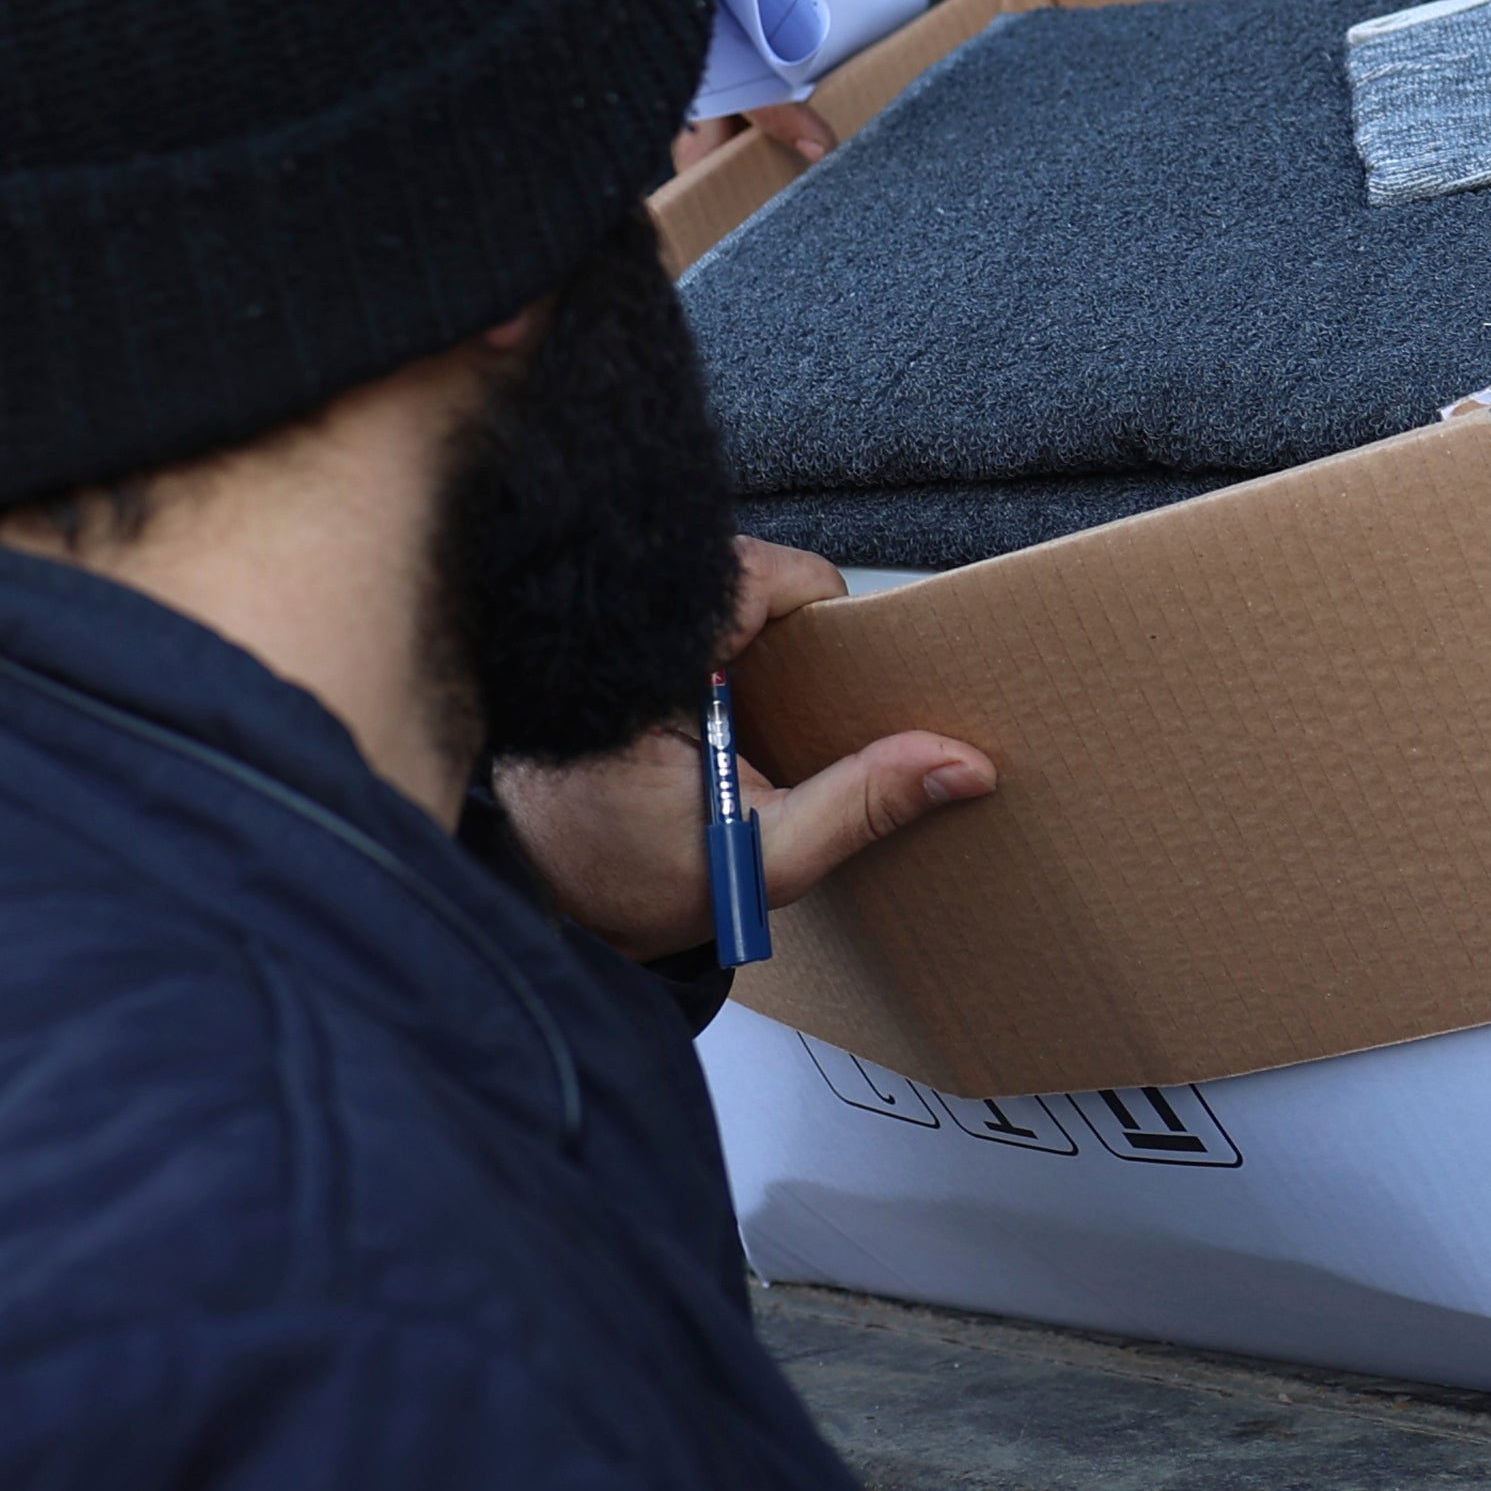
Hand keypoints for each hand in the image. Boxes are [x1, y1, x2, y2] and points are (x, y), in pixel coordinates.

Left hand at [497, 539, 992, 958]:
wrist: (534, 916)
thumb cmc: (621, 888)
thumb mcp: (758, 859)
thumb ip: (858, 807)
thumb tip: (957, 763)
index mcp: (646, 660)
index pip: (764, 574)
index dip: (822, 614)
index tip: (842, 675)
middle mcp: (618, 636)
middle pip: (742, 582)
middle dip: (790, 637)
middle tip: (804, 707)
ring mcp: (603, 645)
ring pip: (711, 602)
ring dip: (752, 649)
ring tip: (759, 723)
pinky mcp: (600, 661)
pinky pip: (682, 627)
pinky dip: (715, 662)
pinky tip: (719, 725)